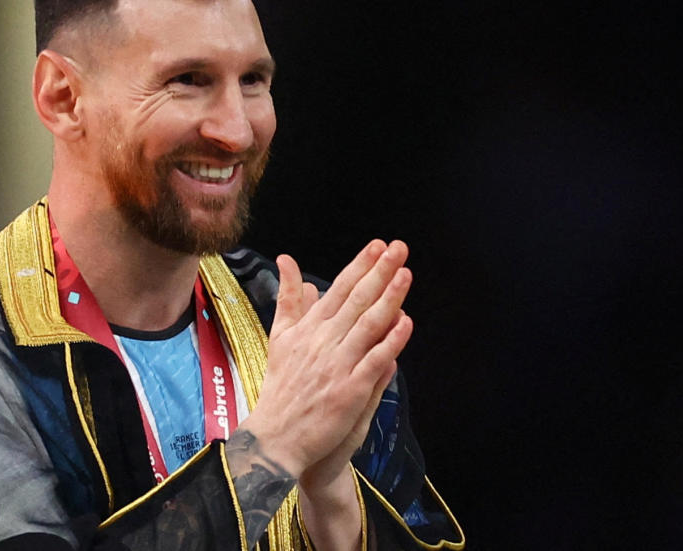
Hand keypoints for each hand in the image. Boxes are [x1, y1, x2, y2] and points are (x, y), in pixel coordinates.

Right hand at [238, 239, 413, 477]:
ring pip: (368, 325)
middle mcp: (322, 341)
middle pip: (356, 300)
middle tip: (398, 248)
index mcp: (308, 328)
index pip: (339, 289)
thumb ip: (289, 298)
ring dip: (389, 298)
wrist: (276, 437)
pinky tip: (406, 323)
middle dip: (379, 271)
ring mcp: (336, 365)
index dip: (360, 266)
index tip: (378, 246)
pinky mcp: (348, 390)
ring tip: (405, 274)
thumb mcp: (278, 336)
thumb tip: (287, 261)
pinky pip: (374, 360)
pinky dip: (391, 341)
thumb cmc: (281, 387)